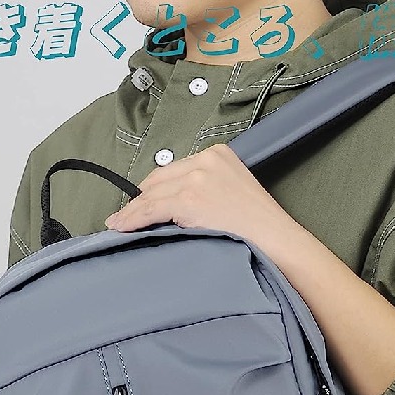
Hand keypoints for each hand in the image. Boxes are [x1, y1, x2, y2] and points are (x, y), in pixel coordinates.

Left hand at [104, 143, 296, 254]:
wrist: (277, 240)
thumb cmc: (260, 229)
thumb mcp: (233, 196)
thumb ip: (205, 193)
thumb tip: (173, 211)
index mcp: (218, 154)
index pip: (173, 171)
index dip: (152, 191)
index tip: (139, 204)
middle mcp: (205, 160)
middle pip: (158, 180)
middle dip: (139, 201)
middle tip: (123, 219)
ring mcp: (197, 177)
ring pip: (151, 195)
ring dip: (132, 213)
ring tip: (118, 226)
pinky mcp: (189, 198)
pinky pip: (151, 209)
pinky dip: (133, 219)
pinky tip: (122, 228)